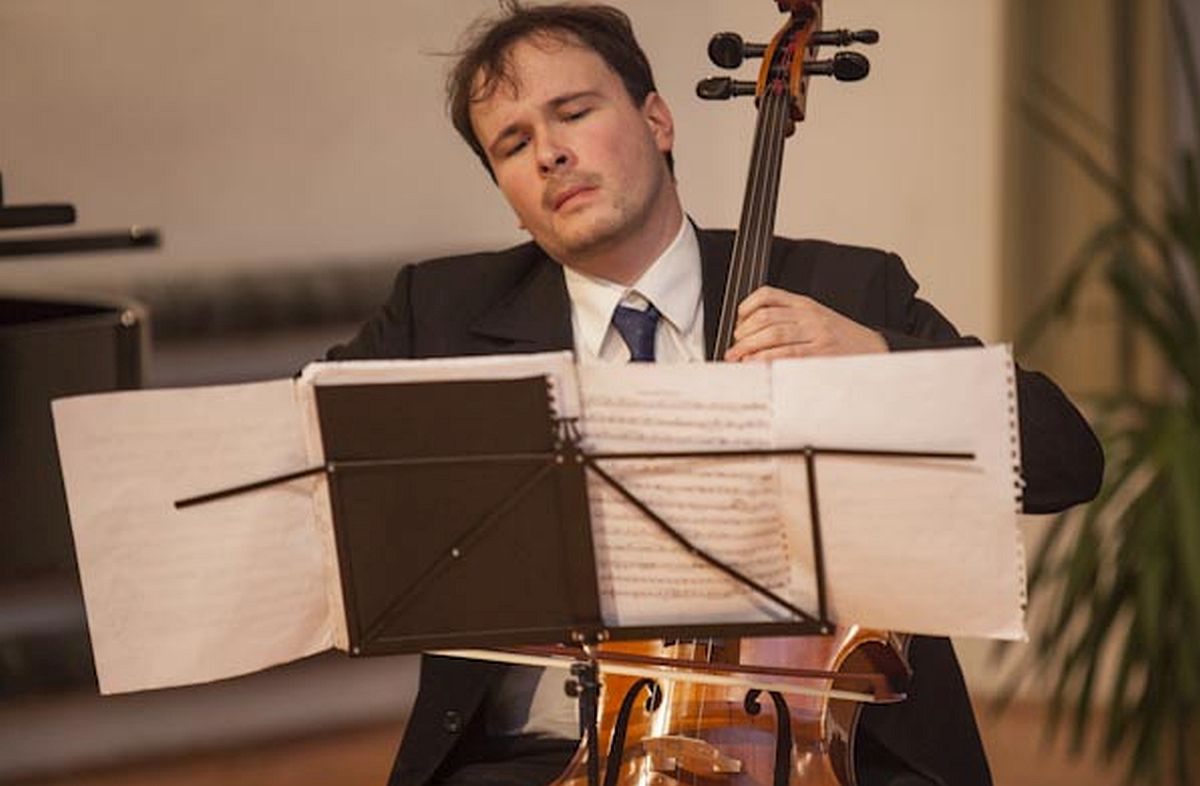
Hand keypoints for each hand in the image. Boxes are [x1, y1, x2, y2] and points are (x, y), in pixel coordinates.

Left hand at [724, 286, 887, 361]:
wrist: (873, 349)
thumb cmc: (841, 337)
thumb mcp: (815, 318)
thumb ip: (788, 320)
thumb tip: (753, 334)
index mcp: (805, 304)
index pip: (768, 295)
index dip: (746, 308)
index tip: (737, 322)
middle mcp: (808, 316)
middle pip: (765, 317)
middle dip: (743, 334)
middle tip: (734, 347)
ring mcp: (815, 334)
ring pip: (773, 335)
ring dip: (750, 348)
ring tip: (738, 358)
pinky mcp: (820, 354)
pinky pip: (788, 355)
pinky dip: (767, 360)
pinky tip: (757, 365)